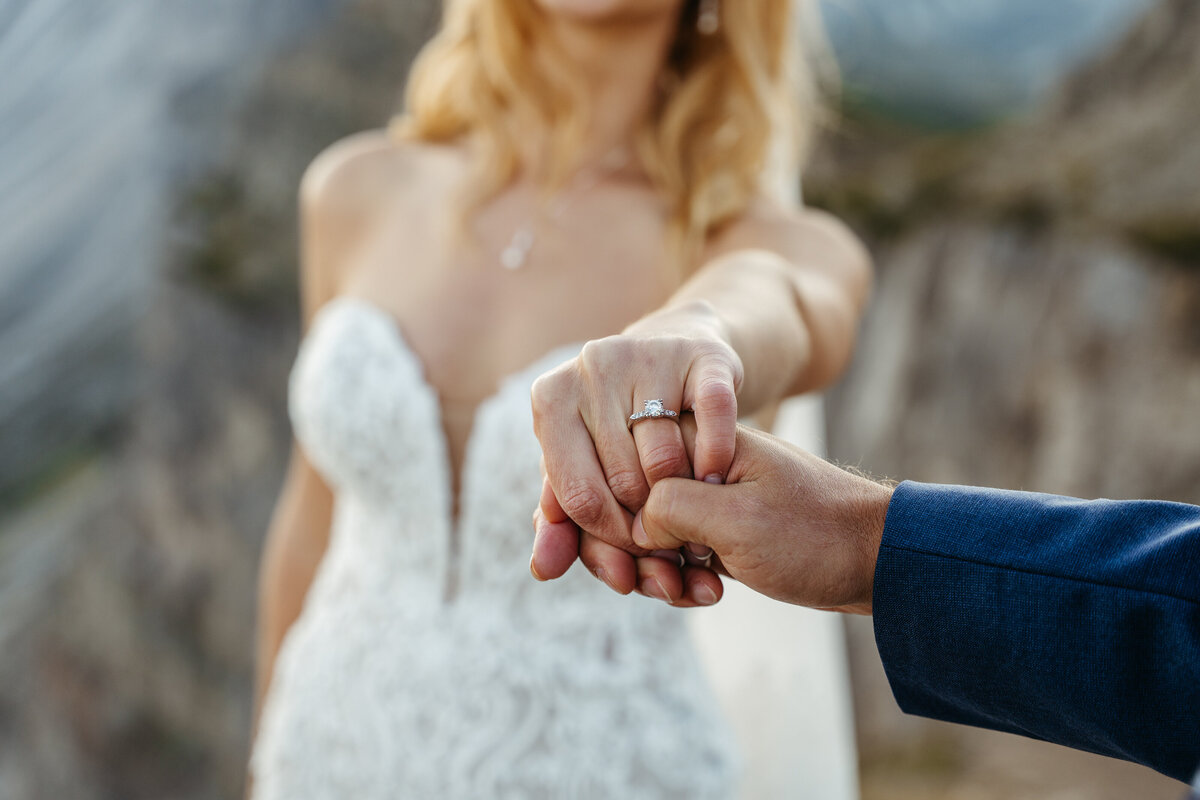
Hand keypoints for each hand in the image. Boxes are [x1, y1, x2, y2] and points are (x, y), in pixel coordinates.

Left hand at [530, 302, 742, 598]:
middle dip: (649, 527)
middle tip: (670, 544)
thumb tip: (543, 570)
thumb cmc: (619, 427)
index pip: (578, 497)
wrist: (677, 359)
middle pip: (622, 483)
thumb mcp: (585, 467)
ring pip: (664, 458)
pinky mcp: (702, 355)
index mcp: (552, 398)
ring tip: (693, 518)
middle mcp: (593, 367)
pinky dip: (715, 457)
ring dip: (686, 501)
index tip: (634, 553)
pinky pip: (712, 417)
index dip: (610, 538)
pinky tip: (715, 479)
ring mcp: (647, 354)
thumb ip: (562, 522)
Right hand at [631, 418, 891, 613]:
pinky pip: (674, 552)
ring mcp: (706, 495)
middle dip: (639, 554)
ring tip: (695, 592)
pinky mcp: (715, 526)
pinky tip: (708, 593)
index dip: (619, 519)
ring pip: (648, 536)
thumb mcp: (738, 521)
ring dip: (661, 572)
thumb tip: (633, 521)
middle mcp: (696, 460)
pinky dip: (682, 578)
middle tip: (670, 583)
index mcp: (699, 437)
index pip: (623, 469)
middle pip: (628, 506)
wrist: (876, 561)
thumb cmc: (814, 534)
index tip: (645, 556)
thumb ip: (671, 506)